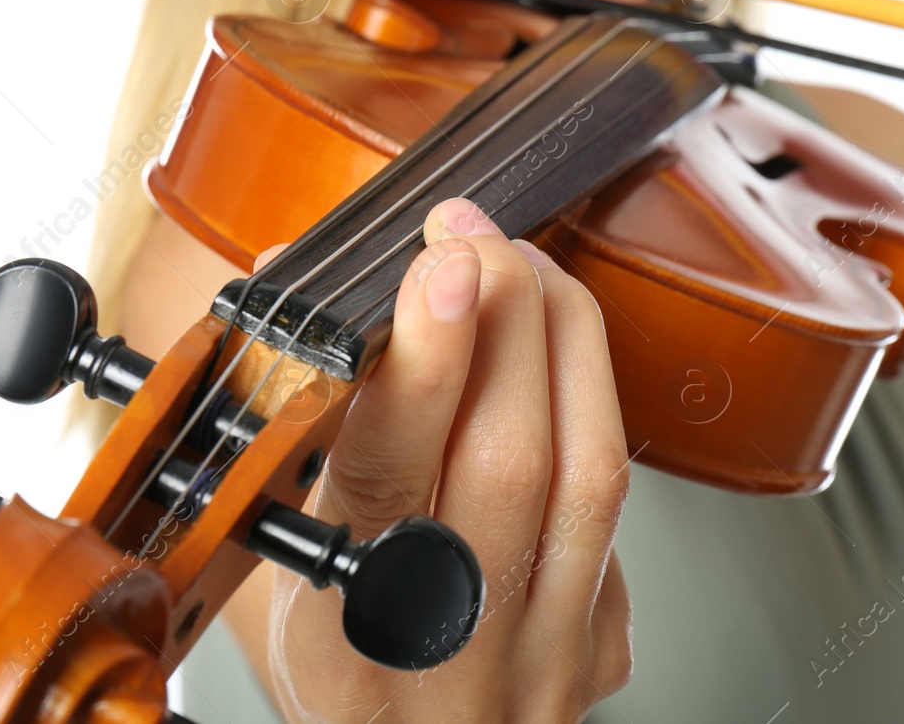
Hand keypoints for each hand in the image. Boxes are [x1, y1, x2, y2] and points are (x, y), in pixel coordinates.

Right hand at [260, 198, 632, 721]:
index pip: (388, 477)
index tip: (436, 268)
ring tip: (525, 270)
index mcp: (346, 626)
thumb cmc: (343, 669)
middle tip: (474, 234)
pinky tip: (563, 358)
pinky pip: (619, 515)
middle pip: (510, 458)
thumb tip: (288, 271)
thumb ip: (298, 426)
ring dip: (564, 343)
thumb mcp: (284, 564)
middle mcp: (453, 643)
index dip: (423, 362)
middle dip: (506, 314)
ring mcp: (543, 653)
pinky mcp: (603, 645)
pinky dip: (593, 412)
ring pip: (589, 475)